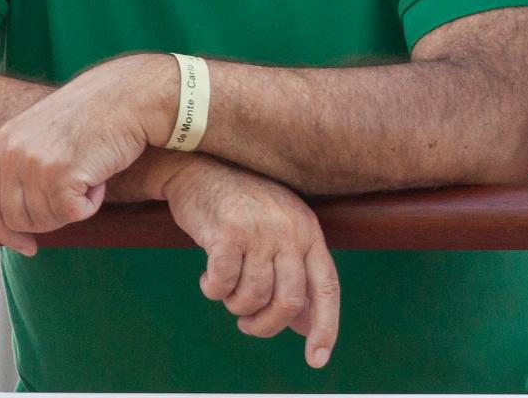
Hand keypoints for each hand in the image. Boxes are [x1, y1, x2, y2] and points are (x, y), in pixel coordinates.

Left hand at [0, 53, 175, 253]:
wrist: (131, 94)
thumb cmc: (100, 111)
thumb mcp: (47, 129)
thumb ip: (26, 160)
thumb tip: (19, 212)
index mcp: (6, 140)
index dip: (6, 232)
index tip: (26, 246)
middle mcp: (14, 152)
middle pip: (18, 219)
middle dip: (49, 220)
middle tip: (76, 198)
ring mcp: (35, 164)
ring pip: (47, 220)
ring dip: (74, 206)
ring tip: (92, 174)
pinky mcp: (61, 175)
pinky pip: (73, 215)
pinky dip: (91, 205)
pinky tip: (101, 178)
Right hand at [163, 158, 339, 365]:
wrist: (201, 168)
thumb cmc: (241, 208)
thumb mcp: (278, 232)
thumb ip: (293, 273)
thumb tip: (303, 326)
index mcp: (308, 230)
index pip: (326, 285)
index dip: (326, 325)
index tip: (317, 359)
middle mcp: (290, 229)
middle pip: (288, 302)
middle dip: (265, 325)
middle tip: (246, 323)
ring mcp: (260, 229)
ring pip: (253, 298)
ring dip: (235, 305)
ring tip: (226, 288)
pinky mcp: (228, 233)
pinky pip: (222, 287)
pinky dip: (213, 290)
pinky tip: (208, 275)